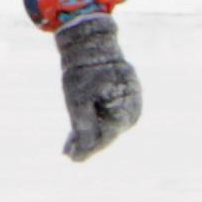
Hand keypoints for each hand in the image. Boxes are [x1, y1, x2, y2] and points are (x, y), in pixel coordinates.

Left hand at [55, 13, 143, 161]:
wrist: (92, 42)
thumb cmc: (84, 70)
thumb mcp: (77, 101)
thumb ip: (81, 130)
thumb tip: (77, 159)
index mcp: (126, 107)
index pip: (106, 136)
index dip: (88, 148)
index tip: (70, 157)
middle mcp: (134, 108)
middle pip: (109, 134)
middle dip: (88, 143)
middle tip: (67, 153)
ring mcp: (132, 103)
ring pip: (110, 126)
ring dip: (91, 134)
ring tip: (70, 146)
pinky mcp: (125, 98)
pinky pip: (111, 115)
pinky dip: (95, 122)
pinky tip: (79, 131)